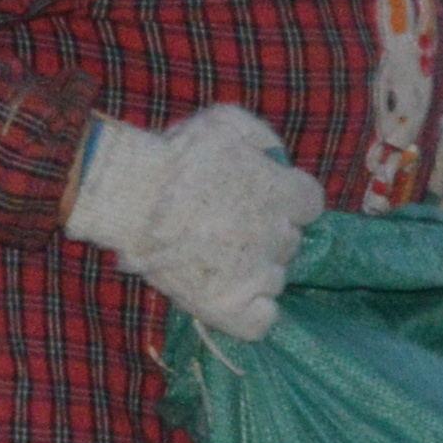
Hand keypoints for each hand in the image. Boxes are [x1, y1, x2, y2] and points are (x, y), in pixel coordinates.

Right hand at [65, 104, 323, 341]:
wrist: (132, 196)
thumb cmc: (175, 154)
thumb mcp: (225, 122)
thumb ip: (262, 138)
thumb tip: (277, 157)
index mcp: (282, 193)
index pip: (310, 204)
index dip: (287, 201)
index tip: (262, 199)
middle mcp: (277, 236)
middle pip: (290, 242)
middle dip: (267, 234)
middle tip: (230, 226)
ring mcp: (254, 274)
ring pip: (276, 279)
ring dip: (256, 270)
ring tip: (218, 258)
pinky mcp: (228, 306)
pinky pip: (262, 321)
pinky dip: (254, 313)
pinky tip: (235, 298)